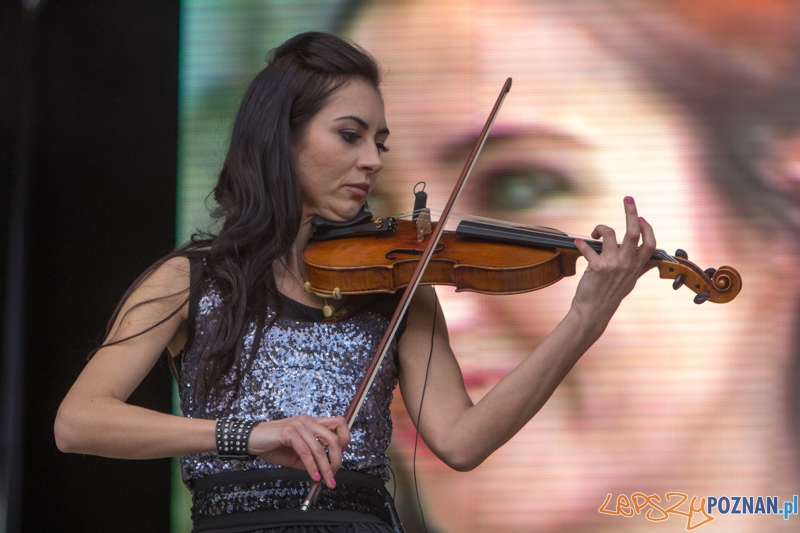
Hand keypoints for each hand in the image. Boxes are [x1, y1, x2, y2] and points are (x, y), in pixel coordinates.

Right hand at [247, 415, 349, 488]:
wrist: (253, 440)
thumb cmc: (274, 445)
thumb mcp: (297, 455)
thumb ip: (313, 459)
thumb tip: (326, 472)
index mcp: (312, 423)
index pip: (339, 424)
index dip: (345, 440)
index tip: (340, 457)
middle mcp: (308, 421)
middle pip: (334, 438)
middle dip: (337, 459)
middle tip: (334, 474)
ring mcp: (299, 425)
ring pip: (320, 448)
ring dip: (326, 468)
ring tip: (326, 480)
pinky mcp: (289, 432)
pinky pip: (305, 452)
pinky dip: (311, 466)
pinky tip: (314, 476)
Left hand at [572, 196, 655, 321]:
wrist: (594, 311)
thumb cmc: (610, 295)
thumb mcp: (630, 283)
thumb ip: (641, 270)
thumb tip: (653, 263)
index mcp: (636, 266)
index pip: (650, 243)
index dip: (647, 228)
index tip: (641, 218)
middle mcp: (627, 264)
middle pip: (633, 232)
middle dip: (631, 212)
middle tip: (628, 198)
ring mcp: (612, 265)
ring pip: (609, 234)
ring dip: (600, 228)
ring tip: (594, 233)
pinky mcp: (596, 268)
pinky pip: (588, 247)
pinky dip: (581, 243)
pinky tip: (577, 243)